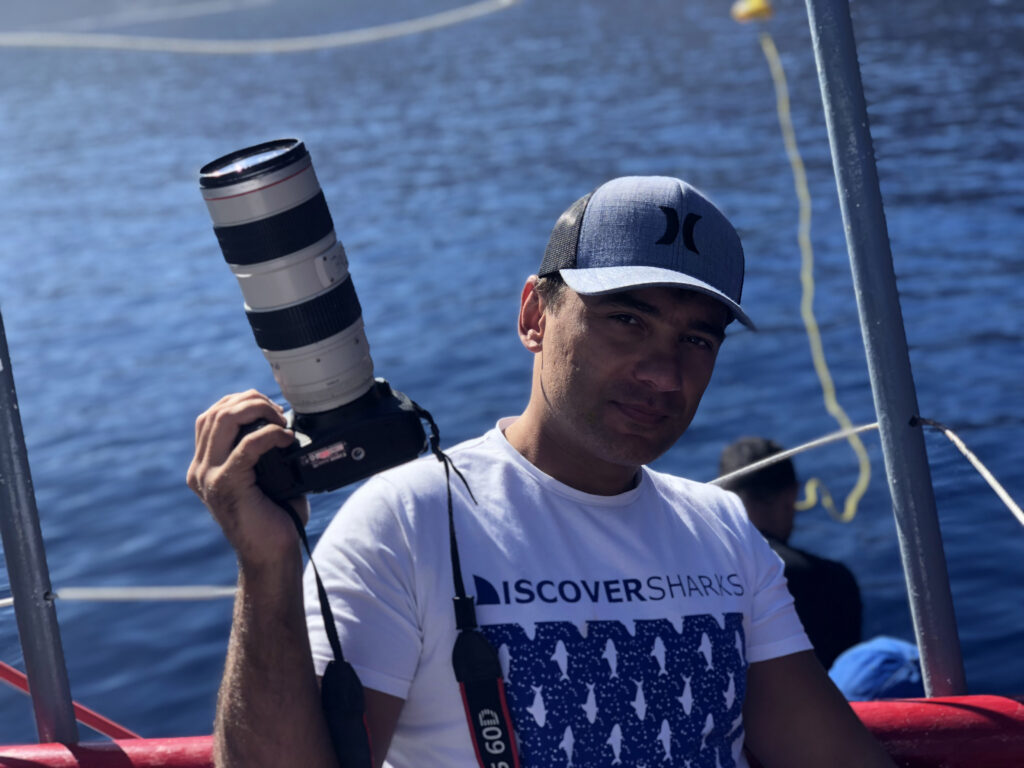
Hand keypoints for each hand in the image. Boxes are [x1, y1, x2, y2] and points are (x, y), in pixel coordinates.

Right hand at [187, 390, 309, 567]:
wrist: (271, 556)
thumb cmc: (275, 518)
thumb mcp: (265, 478)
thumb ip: (263, 451)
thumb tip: (286, 425)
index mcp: (205, 466)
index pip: (212, 416)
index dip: (240, 402)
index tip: (270, 406)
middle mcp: (201, 470)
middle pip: (215, 412)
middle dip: (250, 400)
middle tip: (278, 411)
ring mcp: (209, 477)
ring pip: (223, 420)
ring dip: (256, 410)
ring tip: (280, 420)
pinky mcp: (226, 485)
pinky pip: (246, 446)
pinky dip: (269, 434)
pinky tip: (286, 437)